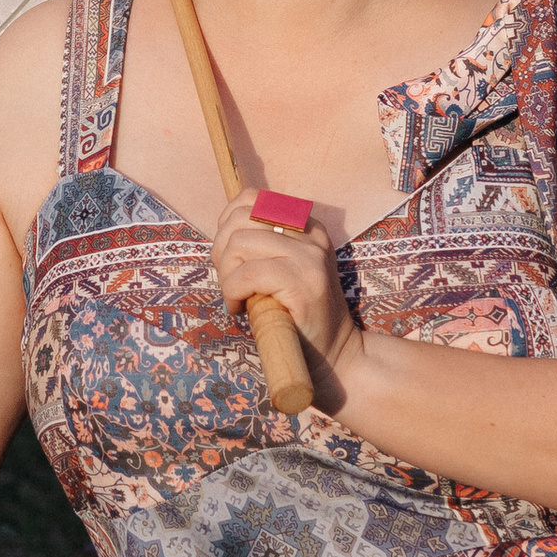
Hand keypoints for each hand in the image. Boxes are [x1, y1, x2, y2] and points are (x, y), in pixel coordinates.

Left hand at [209, 187, 356, 380]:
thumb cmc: (296, 317)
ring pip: (239, 243)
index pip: (252, 199)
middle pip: (241, 220)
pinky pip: (248, 273)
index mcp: (306, 226)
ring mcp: (310, 256)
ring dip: (226, 275)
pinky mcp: (305, 280)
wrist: (334, 356)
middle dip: (221, 252)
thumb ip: (260, 246)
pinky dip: (232, 291)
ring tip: (237, 297)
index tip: (229, 257)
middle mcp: (311, 234)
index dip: (227, 225)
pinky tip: (240, 308)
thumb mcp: (279, 271)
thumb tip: (222, 229)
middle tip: (229, 283)